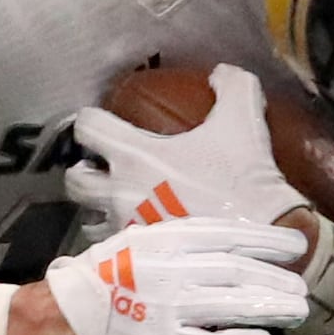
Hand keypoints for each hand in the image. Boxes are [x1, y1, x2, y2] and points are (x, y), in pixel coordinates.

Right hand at [30, 218, 308, 334]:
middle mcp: (168, 269)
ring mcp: (167, 309)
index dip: (265, 240)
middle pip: (238, 270)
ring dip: (270, 307)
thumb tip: (227, 249)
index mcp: (161, 240)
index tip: (293, 246)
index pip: (227, 234)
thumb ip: (175, 247)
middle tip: (302, 287)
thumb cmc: (95, 286)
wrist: (52, 325)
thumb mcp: (133, 248)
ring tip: (296, 310)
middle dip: (276, 278)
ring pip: (233, 304)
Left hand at [66, 64, 307, 233]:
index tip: (102, 121)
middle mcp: (119, 193)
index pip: (88, 128)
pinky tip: (139, 239)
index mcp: (133, 155)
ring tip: (118, 207)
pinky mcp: (138, 260)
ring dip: (97, 210)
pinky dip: (118, 243)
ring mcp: (125, 229)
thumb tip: (220, 74)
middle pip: (75, 180)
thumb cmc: (243, 180)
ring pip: (89, 219)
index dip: (91, 120)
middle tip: (102, 170)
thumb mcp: (244, 121)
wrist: (258, 241)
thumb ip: (233, 87)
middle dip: (83, 172)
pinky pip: (113, 250)